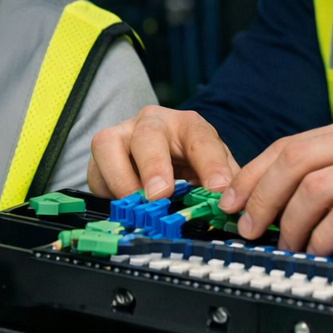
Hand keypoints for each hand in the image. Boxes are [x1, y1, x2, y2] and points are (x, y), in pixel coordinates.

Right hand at [87, 105, 238, 199]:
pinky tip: (123, 206)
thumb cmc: (189, 165)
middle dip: (154, 165)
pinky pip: (95, 171)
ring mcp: (120, 136)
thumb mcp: (214, 171)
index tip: (218, 190)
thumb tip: (237, 209)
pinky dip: (107, 191)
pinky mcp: (98, 156)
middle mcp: (151, 123)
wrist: (158, 159)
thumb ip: (227, 186)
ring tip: (137, 206)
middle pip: (148, 135)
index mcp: (187, 126)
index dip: (211, 164)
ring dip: (122, 178)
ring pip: (109, 145)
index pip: (201, 138)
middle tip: (161, 194)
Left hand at [220, 114, 332, 259]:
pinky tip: (316, 251)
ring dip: (290, 222)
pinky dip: (321, 236)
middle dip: (263, 197)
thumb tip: (264, 205)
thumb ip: (327, 180)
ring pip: (316, 187)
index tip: (231, 202)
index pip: (291, 145)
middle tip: (248, 227)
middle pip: (296, 160)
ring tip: (286, 246)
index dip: (254, 174)